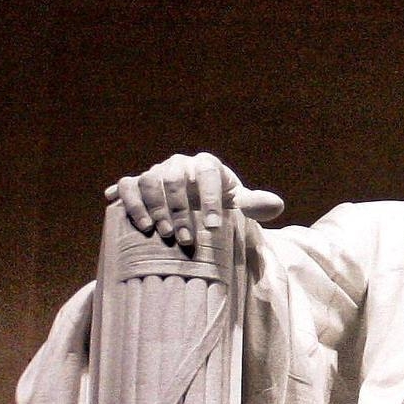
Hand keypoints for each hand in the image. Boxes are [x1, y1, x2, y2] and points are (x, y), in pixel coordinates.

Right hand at [111, 151, 286, 255]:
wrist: (193, 202)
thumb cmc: (218, 203)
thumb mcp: (237, 203)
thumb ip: (254, 204)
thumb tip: (276, 205)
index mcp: (207, 165)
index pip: (208, 173)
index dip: (210, 199)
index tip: (213, 227)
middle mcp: (179, 164)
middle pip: (174, 178)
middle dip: (179, 210)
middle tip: (184, 239)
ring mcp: (156, 172)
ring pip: (148, 180)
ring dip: (152, 208)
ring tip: (161, 233)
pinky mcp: (137, 184)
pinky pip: (127, 186)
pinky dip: (127, 201)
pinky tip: (128, 218)